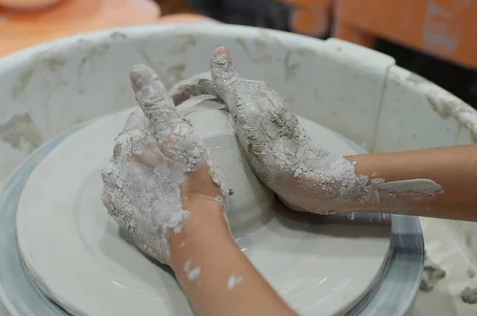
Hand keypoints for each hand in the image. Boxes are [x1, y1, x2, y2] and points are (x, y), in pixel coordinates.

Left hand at [101, 64, 229, 264]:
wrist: (194, 233)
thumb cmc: (192, 179)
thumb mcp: (179, 133)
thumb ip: (156, 102)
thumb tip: (136, 69)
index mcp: (129, 143)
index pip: (137, 119)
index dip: (155, 117)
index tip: (171, 124)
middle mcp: (115, 166)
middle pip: (129, 146)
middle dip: (146, 144)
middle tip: (172, 153)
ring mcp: (116, 194)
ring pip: (125, 171)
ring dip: (139, 168)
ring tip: (163, 177)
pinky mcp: (122, 218)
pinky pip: (124, 197)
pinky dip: (135, 192)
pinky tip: (152, 197)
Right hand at [169, 47, 376, 213]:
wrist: (309, 182)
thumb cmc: (276, 150)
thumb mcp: (248, 114)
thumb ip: (231, 85)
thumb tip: (219, 51)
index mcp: (252, 93)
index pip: (212, 81)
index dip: (187, 88)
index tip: (167, 102)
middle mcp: (258, 103)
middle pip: (218, 96)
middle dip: (193, 103)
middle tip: (172, 120)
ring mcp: (262, 122)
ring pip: (225, 114)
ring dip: (204, 119)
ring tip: (186, 135)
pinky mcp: (265, 141)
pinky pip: (233, 131)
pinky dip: (216, 134)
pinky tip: (211, 150)